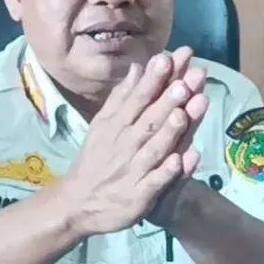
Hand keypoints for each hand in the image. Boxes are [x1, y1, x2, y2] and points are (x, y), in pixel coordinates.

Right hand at [58, 50, 206, 235]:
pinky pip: (154, 183)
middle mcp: (125, 145)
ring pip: (154, 149)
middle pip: (149, 120)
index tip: (168, 58)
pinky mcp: (138, 197)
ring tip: (184, 114)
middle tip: (187, 81)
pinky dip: (166, 172)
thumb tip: (138, 67)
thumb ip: (122, 98)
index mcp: (117, 126)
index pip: (137, 99)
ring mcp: (133, 171)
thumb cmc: (96, 160)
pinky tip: (180, 161)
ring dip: (170, 132)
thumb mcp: (103, 125)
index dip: (154, 80)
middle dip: (168, 101)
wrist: (77, 204)